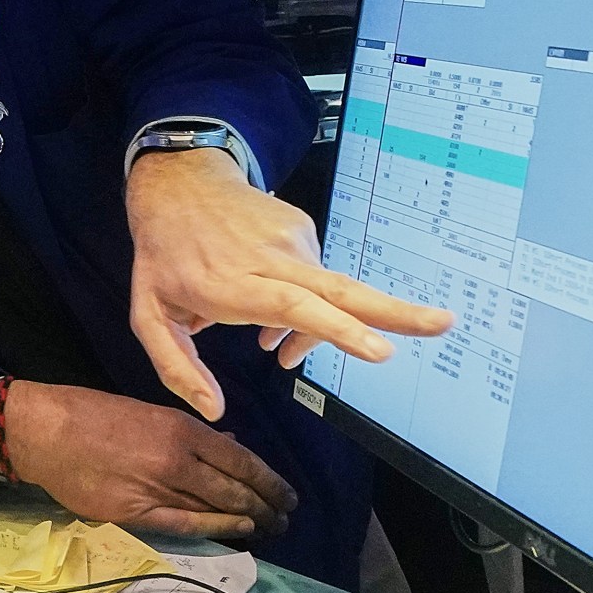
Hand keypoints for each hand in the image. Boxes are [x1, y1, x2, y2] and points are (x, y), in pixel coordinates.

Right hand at [4, 381, 295, 540]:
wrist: (47, 432)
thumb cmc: (96, 415)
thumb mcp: (151, 413)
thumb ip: (191, 435)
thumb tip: (231, 448)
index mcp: (182, 429)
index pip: (241, 461)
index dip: (270, 482)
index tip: (287, 494)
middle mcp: (177, 460)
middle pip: (235, 489)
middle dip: (266, 506)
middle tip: (285, 518)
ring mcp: (157, 488)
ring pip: (215, 509)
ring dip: (248, 520)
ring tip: (268, 529)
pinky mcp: (135, 513)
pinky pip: (184, 524)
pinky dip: (215, 528)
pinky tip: (237, 531)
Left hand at [126, 148, 450, 419]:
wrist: (177, 182)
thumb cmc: (162, 255)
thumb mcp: (148, 315)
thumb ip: (176, 367)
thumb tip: (215, 411)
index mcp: (231, 283)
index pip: (293, 306)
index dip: (336, 328)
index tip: (379, 348)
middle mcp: (269, 259)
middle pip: (339, 290)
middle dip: (395, 312)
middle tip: (444, 324)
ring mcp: (291, 239)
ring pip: (327, 296)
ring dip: (317, 330)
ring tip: (274, 348)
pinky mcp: (302, 228)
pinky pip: (316, 278)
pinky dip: (307, 303)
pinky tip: (273, 311)